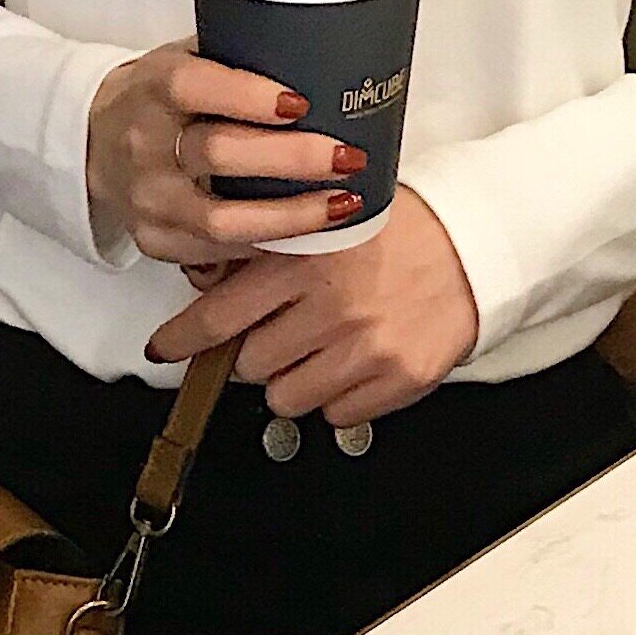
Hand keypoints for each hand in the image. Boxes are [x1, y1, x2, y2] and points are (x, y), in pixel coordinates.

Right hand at [86, 35, 372, 265]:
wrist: (90, 142)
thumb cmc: (156, 96)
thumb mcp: (181, 58)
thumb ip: (234, 55)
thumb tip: (317, 51)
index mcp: (152, 87)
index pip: (193, 87)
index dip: (249, 96)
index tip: (302, 102)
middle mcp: (143, 144)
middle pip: (218, 154)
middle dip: (292, 158)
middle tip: (347, 155)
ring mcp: (147, 199)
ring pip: (222, 219)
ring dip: (292, 215)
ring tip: (344, 203)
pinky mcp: (155, 240)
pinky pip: (218, 251)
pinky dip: (269, 243)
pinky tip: (310, 232)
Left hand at [141, 185, 480, 429]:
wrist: (472, 244)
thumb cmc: (398, 228)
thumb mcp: (325, 219)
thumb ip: (269, 249)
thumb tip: (207, 281)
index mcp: (305, 259)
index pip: (220, 315)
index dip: (182, 339)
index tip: (162, 350)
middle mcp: (331, 307)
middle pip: (249, 365)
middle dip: (253, 353)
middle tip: (278, 332)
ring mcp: (365, 348)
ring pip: (286, 398)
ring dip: (292, 379)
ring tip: (320, 346)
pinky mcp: (397, 379)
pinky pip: (335, 415)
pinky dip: (337, 396)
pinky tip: (354, 360)